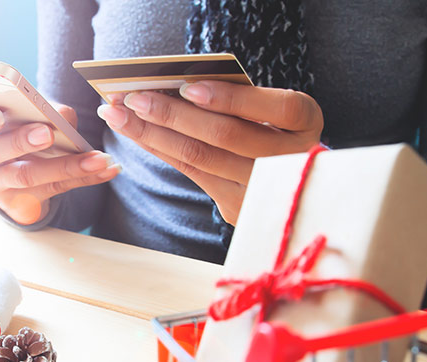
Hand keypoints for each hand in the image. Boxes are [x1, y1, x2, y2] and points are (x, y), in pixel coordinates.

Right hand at [0, 104, 119, 224]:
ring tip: (96, 159)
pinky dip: (85, 178)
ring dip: (65, 166)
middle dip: (21, 142)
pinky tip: (108, 169)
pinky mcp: (20, 204)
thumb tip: (64, 115)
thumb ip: (37, 109)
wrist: (13, 171)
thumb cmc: (13, 130)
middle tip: (46, 133)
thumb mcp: (19, 116)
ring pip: (27, 176)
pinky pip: (54, 190)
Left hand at [96, 81, 322, 223]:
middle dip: (172, 114)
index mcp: (307, 123)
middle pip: (225, 135)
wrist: (295, 184)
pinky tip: (137, 134)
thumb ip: (241, 99)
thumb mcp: (272, 110)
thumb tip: (175, 88)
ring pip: (200, 157)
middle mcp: (291, 159)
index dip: (231, 98)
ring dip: (153, 134)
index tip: (188, 88)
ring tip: (118, 115)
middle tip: (131, 98)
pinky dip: (161, 150)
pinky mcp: (238, 208)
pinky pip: (191, 172)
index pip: (276, 108)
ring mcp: (262, 189)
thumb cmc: (274, 130)